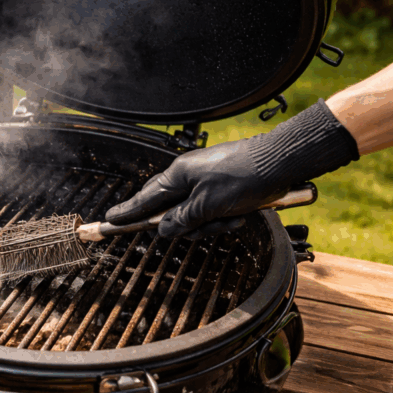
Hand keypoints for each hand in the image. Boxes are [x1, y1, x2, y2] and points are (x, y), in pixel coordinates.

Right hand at [106, 100, 359, 238]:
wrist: (282, 162)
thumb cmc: (244, 176)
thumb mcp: (208, 206)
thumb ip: (182, 220)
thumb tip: (163, 230)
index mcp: (178, 175)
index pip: (144, 198)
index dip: (128, 212)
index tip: (110, 221)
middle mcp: (189, 176)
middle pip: (172, 210)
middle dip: (188, 226)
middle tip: (202, 228)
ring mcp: (206, 181)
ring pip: (195, 215)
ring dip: (213, 224)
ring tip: (231, 217)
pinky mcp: (223, 186)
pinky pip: (214, 211)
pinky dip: (225, 217)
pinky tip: (241, 214)